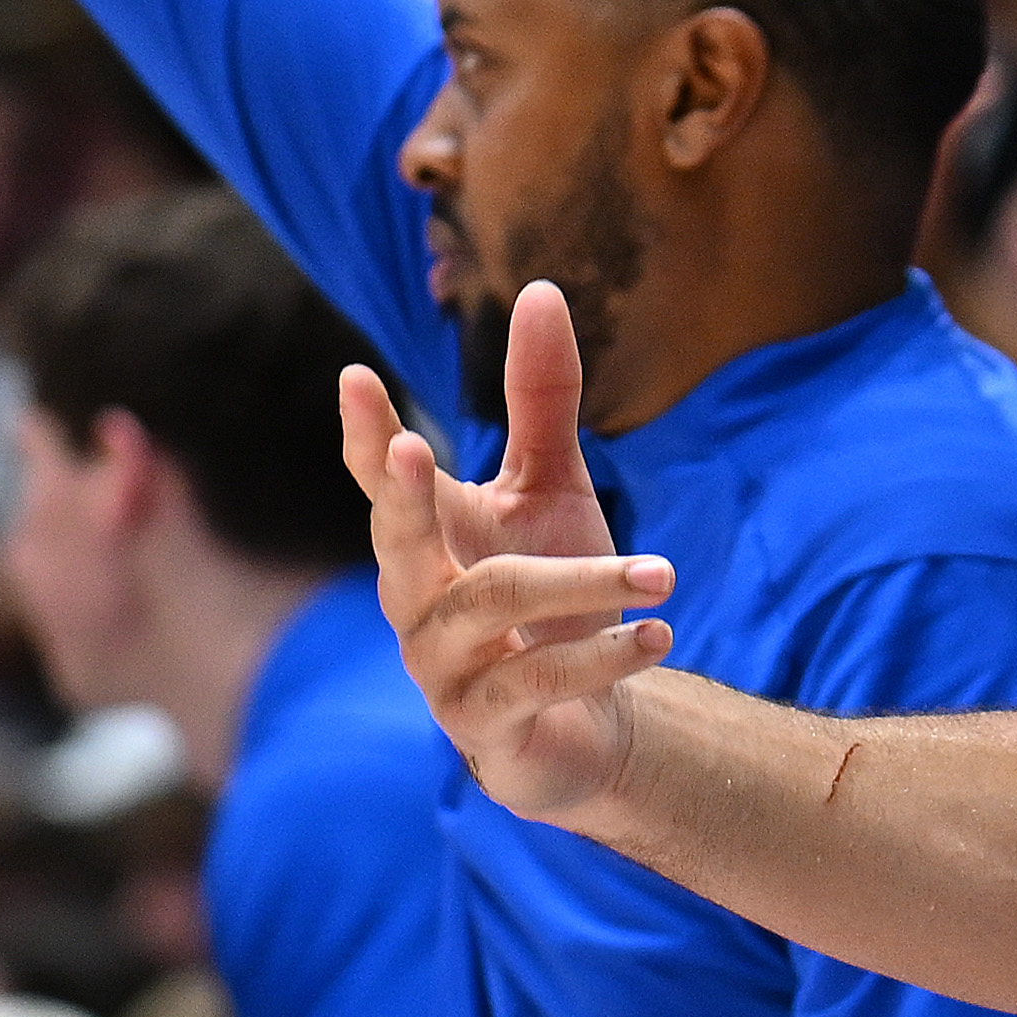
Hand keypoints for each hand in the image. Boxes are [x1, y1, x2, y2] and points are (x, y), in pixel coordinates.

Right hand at [338, 283, 680, 827]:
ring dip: (582, 583)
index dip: (365, 434)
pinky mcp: (484, 727)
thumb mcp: (555, 489)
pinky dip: (600, 656)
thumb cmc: (559, 593)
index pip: (384, 481)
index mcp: (430, 537)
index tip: (354, 378)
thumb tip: (539, 289)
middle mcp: (418, 600)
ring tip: (663, 573)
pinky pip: (534, 681)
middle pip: (398, 542)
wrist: (592, 722)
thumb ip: (540, 400)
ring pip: (492, 605)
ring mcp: (442, 668)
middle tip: (413, 446)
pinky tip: (660, 635)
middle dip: (403, 496)